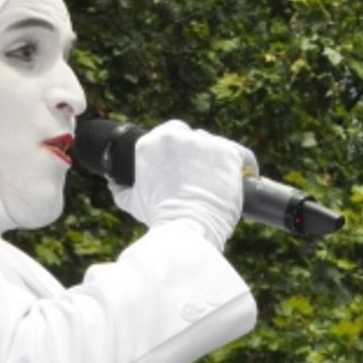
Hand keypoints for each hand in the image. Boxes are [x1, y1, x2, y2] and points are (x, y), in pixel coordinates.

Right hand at [109, 119, 256, 250]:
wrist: (186, 228)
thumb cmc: (159, 218)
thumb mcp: (132, 201)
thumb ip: (121, 188)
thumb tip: (114, 182)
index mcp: (151, 143)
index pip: (170, 134)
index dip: (179, 149)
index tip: (185, 164)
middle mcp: (177, 136)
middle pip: (193, 137)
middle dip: (197, 153)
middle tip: (201, 175)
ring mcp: (204, 143)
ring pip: (215, 144)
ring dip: (217, 159)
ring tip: (221, 179)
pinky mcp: (228, 153)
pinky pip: (242, 154)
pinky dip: (247, 164)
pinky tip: (248, 174)